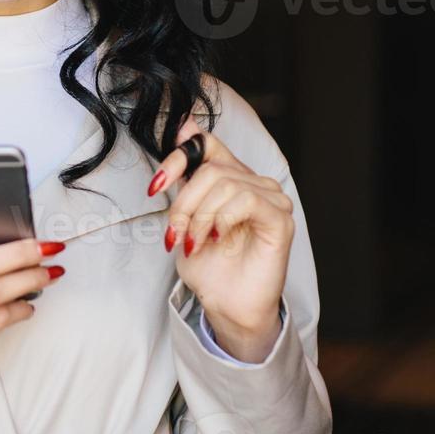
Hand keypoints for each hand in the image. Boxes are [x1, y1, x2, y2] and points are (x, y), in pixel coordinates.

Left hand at [149, 119, 292, 362]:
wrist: (226, 305)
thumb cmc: (209, 265)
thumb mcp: (185, 216)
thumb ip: (185, 177)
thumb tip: (183, 127)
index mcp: (232, 177)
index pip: (206, 144)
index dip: (178, 158)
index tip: (154, 188)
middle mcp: (254, 182)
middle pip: (210, 169)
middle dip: (183, 203)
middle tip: (175, 235)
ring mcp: (271, 199)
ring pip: (225, 183)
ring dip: (199, 217)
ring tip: (194, 243)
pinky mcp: (280, 218)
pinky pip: (246, 200)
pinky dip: (222, 219)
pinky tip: (216, 239)